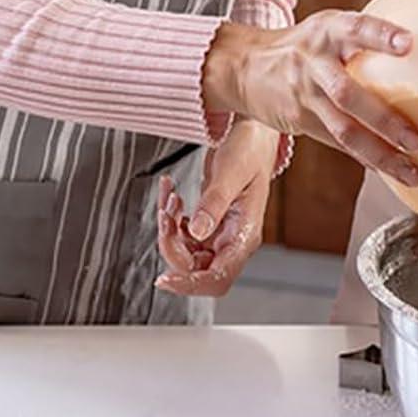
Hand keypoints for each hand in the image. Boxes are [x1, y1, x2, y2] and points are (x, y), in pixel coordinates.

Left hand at [154, 120, 275, 298]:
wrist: (253, 132)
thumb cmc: (250, 149)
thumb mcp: (230, 173)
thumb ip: (213, 204)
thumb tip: (196, 232)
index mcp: (244, 235)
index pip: (217, 278)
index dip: (190, 284)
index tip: (164, 280)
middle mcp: (233, 240)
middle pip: (195, 268)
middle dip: (172, 245)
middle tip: (167, 215)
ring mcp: (221, 234)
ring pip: (185, 252)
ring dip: (169, 230)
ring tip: (171, 199)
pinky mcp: (210, 224)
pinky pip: (182, 234)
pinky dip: (171, 218)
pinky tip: (172, 195)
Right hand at [203, 10, 417, 185]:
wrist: (245, 66)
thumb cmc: (305, 44)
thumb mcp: (329, 27)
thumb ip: (364, 36)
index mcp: (328, 31)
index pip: (356, 29)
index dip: (381, 35)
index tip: (408, 43)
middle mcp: (315, 63)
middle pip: (347, 93)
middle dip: (383, 118)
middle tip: (415, 138)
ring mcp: (306, 94)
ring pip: (343, 129)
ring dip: (379, 152)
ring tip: (411, 169)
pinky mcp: (300, 121)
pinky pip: (337, 142)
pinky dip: (365, 157)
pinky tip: (390, 169)